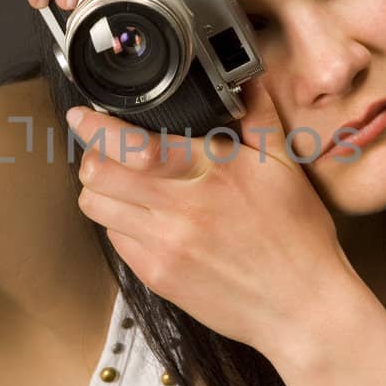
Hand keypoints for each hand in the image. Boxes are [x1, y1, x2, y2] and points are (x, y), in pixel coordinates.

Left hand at [68, 80, 354, 361]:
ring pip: (97, 208)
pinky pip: (115, 241)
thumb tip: (248, 77)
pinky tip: (145, 220)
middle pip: (98, 176)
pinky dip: (120, 225)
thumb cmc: (297, 237)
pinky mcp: (158, 276)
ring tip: (123, 186)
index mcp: (211, 173)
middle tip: (106, 152)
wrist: (301, 308)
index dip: (97, 128)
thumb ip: (259, 116)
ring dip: (101, 191)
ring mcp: (165, 246)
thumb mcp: (284, 167)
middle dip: (93, 157)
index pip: (133, 146)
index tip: (83, 116)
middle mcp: (182, 210)